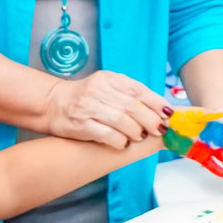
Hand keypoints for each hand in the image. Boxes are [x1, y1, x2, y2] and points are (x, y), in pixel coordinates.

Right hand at [41, 71, 168, 147]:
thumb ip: (130, 94)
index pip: (138, 90)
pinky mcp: (80, 124)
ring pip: (121, 120)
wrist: (53, 104)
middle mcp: (99, 90)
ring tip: (140, 136)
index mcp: (109, 79)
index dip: (157, 103)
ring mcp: (88, 107)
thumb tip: (161, 109)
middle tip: (159, 129)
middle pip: (132, 106)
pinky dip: (119, 140)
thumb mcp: (108, 87)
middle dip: (150, 120)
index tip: (169, 114)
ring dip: (136, 131)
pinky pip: (106, 134)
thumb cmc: (87, 97)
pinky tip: (123, 143)